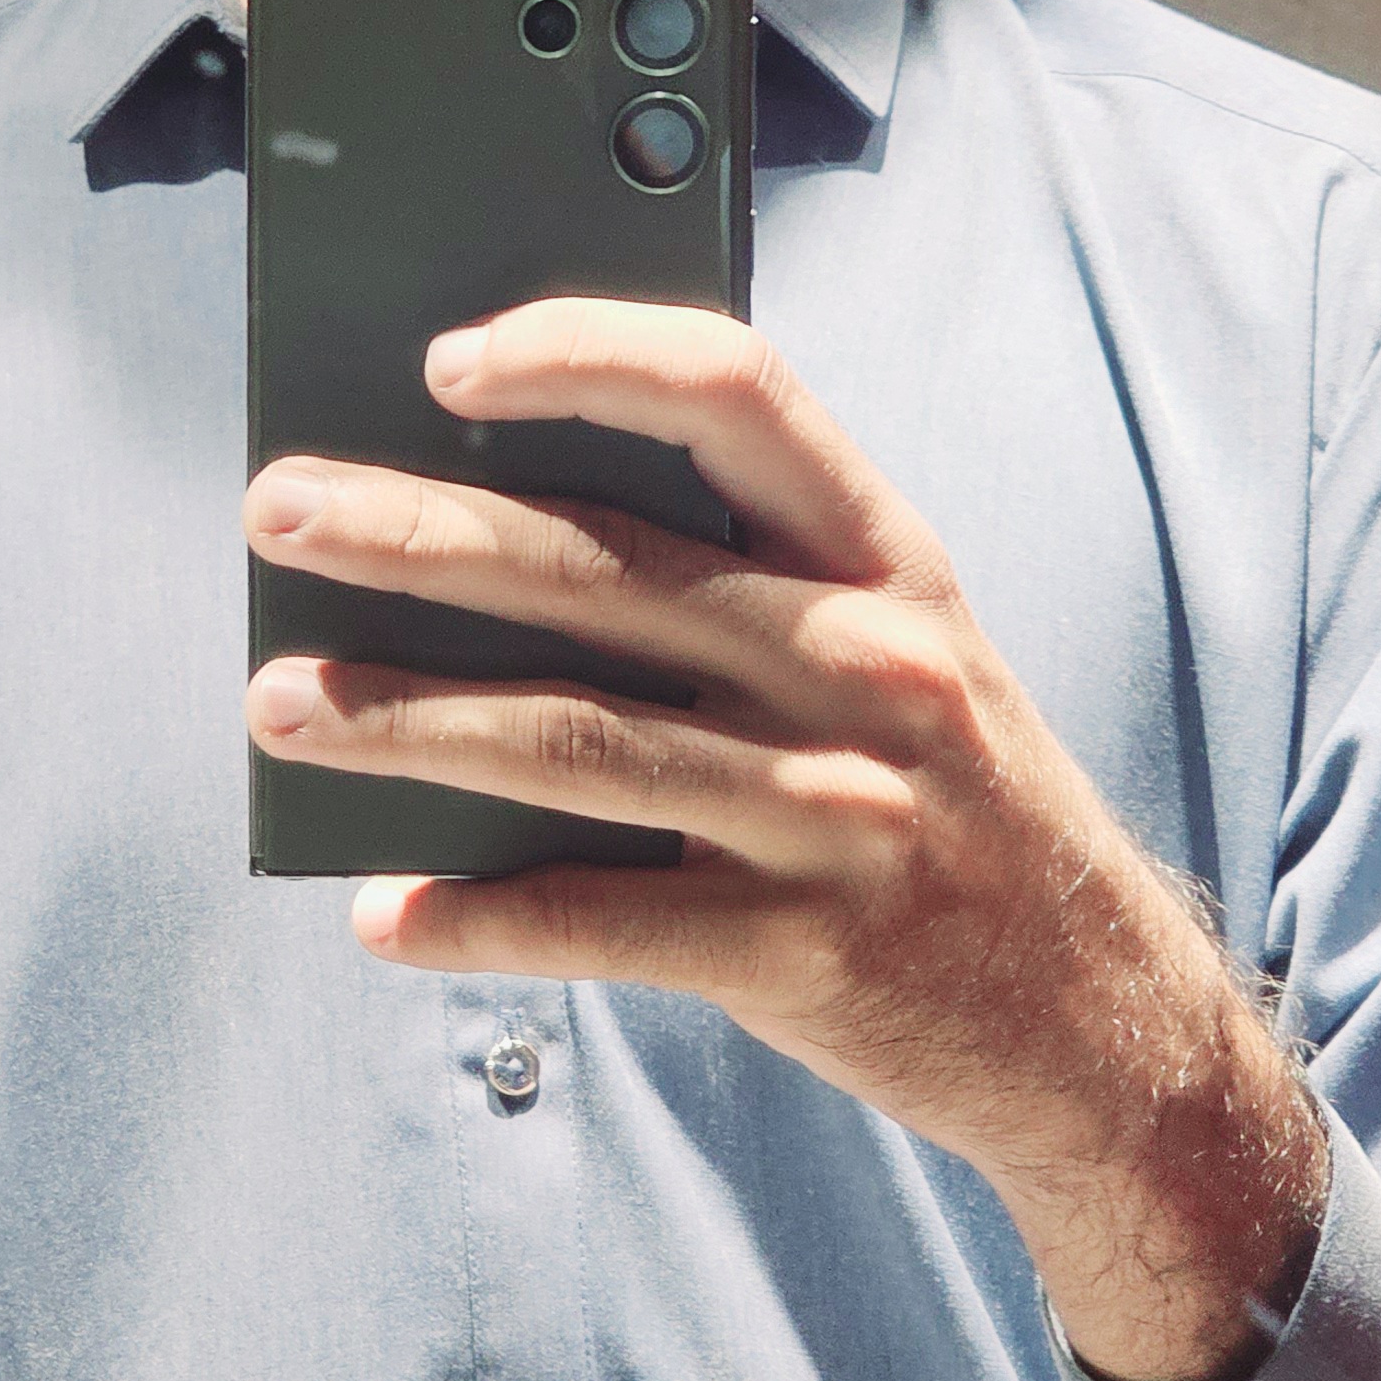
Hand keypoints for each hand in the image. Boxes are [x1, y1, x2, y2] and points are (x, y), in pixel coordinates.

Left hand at [245, 296, 1324, 1380]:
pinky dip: (480, 917)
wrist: (1105, 1026)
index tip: (449, 359)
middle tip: (282, 513)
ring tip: (275, 705)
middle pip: (603, 570)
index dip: (586, 354)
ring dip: (403, 720)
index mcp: (889, 563)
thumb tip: (491, 541)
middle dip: (417, 532)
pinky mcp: (804, 954)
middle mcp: (870, 666)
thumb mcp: (901, 660)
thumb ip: (747, 591)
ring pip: (576, 741)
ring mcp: (839, 812)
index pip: (735, 394)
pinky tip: (382, 912)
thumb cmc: (957, 808)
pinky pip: (604, 920)